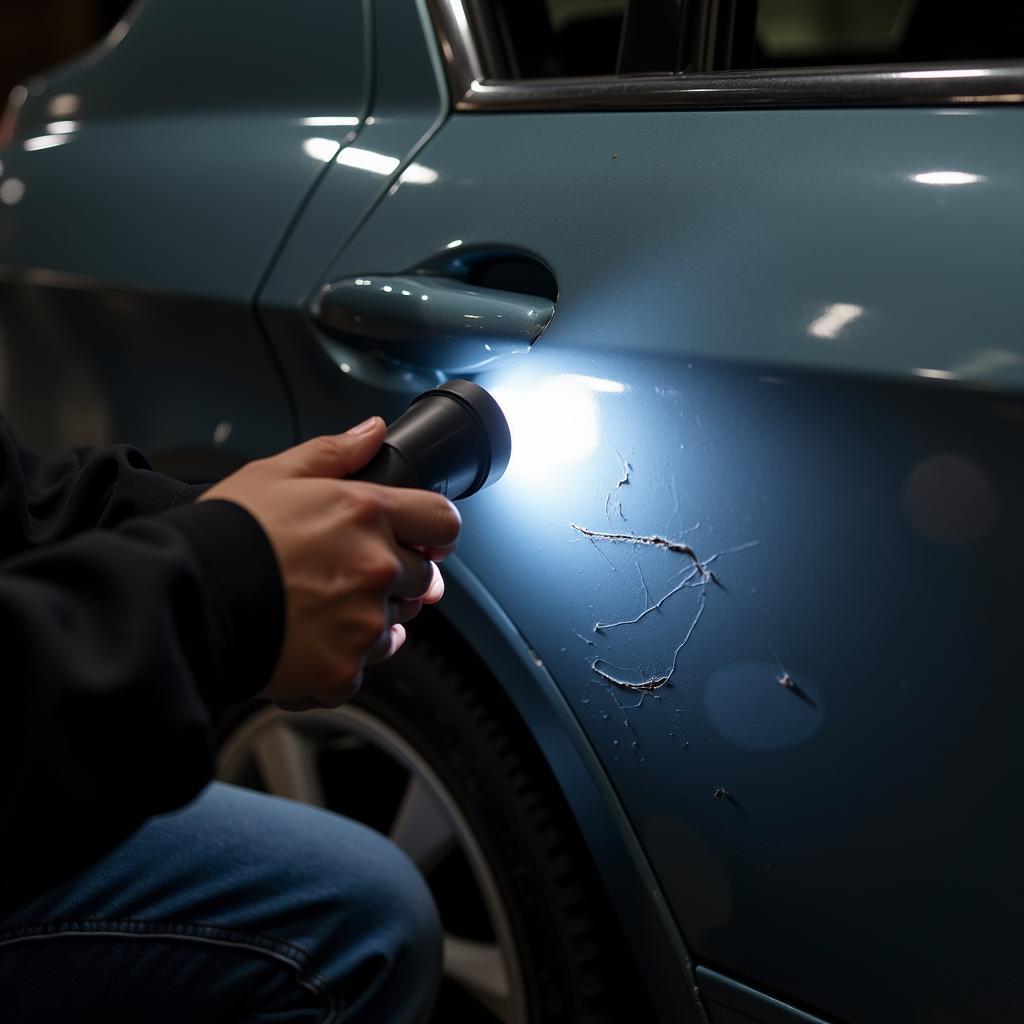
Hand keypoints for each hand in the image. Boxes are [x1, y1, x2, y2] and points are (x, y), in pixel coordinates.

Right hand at [199, 417, 460, 707]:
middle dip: (397, 575)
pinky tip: (311, 642)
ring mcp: (364, 620)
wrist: (187, 594)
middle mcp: (376, 566)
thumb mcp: (275, 473)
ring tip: (321, 609)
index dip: (434, 530)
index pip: (442, 521)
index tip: (423, 539)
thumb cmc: (226, 532)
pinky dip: (343, 660)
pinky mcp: (344, 666)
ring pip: (395, 625)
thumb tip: (371, 432)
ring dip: (371, 619)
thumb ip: (335, 453)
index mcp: (366, 512)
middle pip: (423, 577)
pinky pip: (363, 666)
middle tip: (350, 575)